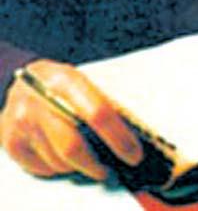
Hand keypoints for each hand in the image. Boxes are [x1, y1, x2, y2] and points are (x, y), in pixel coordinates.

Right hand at [0, 59, 142, 179]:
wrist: (23, 80)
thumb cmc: (60, 82)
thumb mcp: (81, 79)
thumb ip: (101, 100)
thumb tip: (129, 132)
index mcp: (65, 79)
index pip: (98, 114)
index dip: (119, 138)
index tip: (134, 154)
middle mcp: (40, 100)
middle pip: (73, 147)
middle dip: (96, 165)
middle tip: (108, 169)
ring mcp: (22, 122)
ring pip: (58, 162)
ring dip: (77, 165)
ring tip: (86, 157)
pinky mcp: (11, 141)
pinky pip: (42, 168)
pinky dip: (57, 166)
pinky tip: (62, 153)